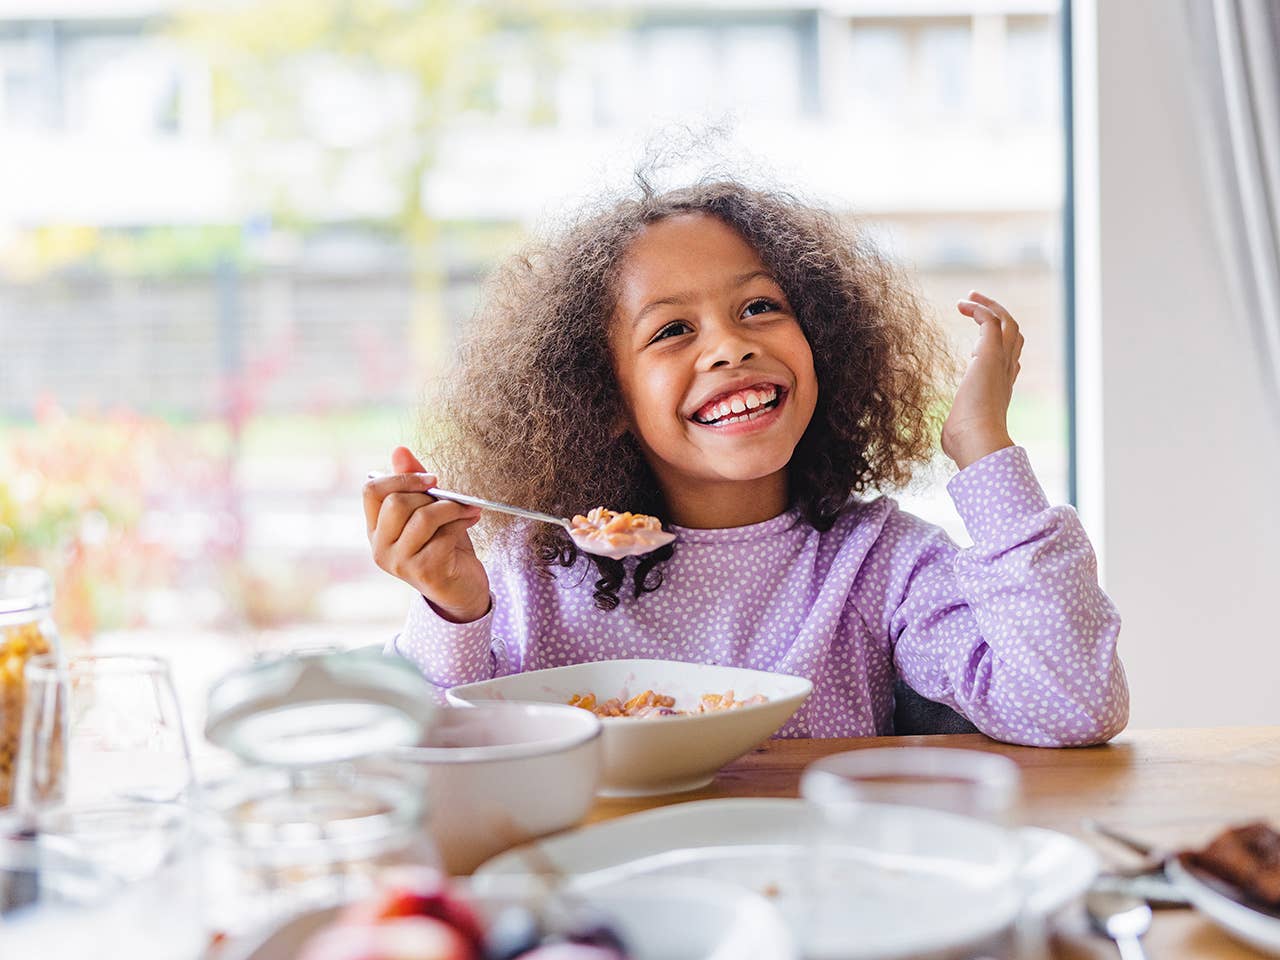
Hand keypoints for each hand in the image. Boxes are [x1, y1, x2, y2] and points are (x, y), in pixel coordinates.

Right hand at [363, 446, 490, 622]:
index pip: (371, 491)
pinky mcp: (423, 572)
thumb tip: (399, 450)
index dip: (401, 477)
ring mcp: (399, 563)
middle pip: (396, 502)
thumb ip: (414, 484)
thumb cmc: (444, 546)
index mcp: (376, 529)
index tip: (431, 479)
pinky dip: (462, 523)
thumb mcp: (429, 511)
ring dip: (451, 508)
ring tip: (468, 509)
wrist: (463, 590)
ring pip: (422, 518)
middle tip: (454, 498)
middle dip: (430, 495)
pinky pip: (443, 535)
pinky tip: (472, 521)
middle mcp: (380, 547)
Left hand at [942, 291, 1022, 469]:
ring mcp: (1001, 363)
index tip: (976, 345)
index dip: (999, 350)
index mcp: (1001, 393)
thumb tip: (948, 442)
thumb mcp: (960, 435)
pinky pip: (991, 320)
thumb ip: (957, 431)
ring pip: (1007, 323)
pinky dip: (979, 308)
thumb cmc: (965, 445)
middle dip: (997, 318)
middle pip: (1013, 337)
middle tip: (975, 305)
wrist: (977, 442)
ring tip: (970, 296)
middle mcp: (1005, 375)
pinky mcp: (990, 354)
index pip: (1009, 364)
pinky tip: (962, 304)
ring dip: (990, 306)